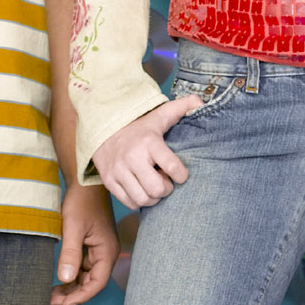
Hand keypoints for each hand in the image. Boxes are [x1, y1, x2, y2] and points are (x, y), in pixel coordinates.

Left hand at [51, 184, 118, 304]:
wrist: (85, 182)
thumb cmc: (81, 201)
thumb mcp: (73, 228)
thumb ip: (70, 254)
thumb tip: (65, 279)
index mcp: (106, 252)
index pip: (96, 284)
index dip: (79, 297)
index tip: (61, 304)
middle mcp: (106, 255)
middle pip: (91, 284)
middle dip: (72, 295)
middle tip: (50, 302)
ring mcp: (98, 251)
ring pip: (86, 278)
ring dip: (70, 288)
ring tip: (51, 295)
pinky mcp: (91, 246)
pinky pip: (82, 268)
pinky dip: (71, 276)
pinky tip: (58, 281)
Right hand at [92, 94, 202, 210]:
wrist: (104, 130)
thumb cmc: (138, 129)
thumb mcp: (159, 116)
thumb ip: (181, 108)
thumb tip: (201, 102)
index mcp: (149, 142)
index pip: (172, 167)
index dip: (182, 176)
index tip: (181, 174)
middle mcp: (133, 157)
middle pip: (157, 188)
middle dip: (167, 189)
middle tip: (166, 181)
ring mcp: (119, 171)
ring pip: (143, 199)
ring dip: (154, 197)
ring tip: (154, 186)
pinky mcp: (109, 181)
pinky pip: (129, 203)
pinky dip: (139, 201)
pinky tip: (142, 190)